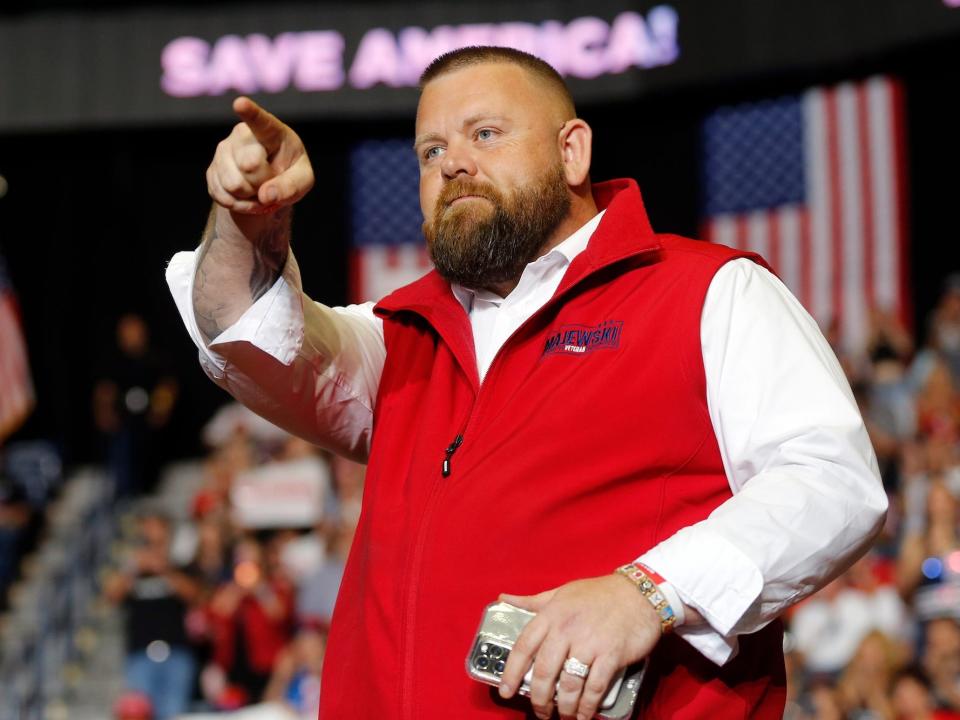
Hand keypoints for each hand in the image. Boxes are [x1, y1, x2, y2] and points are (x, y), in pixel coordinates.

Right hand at [206, 97, 313, 214]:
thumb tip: (266, 195)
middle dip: (263, 182)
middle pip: (250, 166)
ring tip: (258, 190)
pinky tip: (246, 197)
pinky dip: (239, 205)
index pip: (259, 120)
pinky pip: (223, 196)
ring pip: (233, 184)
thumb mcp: (303, 180)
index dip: (249, 112)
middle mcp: (241, 135)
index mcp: (270, 130)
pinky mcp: (212, 170)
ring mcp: (223, 151)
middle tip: (270, 180)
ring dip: (251, 197)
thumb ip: (291, 187)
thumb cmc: (290, 172)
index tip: (240, 103)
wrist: (268, 182)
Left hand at [498, 574, 661, 719]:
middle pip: (543, 671)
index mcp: (551, 614)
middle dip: (539, 698)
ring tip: (562, 716)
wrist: (639, 593)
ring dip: (563, 706)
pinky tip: (583, 715)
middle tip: (540, 710)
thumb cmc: (598, 593)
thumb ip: (533, 601)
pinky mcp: (611, 655)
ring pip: (568, 684)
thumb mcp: (561, 592)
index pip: (523, 646)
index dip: (511, 672)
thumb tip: (504, 598)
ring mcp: (589, 643)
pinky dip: (587, 706)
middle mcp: (566, 629)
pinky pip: (594, 687)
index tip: (505, 690)